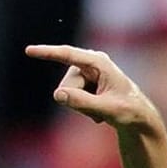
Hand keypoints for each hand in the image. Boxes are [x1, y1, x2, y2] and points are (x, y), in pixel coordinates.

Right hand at [25, 44, 159, 129]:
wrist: (138, 117)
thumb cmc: (129, 111)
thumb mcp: (107, 109)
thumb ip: (83, 102)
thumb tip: (58, 94)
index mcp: (99, 63)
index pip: (68, 55)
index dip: (48, 53)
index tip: (29, 50)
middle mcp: (90, 63)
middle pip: (66, 85)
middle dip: (78, 101)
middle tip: (101, 109)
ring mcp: (85, 72)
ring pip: (66, 92)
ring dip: (81, 106)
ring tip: (101, 108)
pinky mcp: (82, 81)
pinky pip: (69, 97)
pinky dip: (83, 107)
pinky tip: (99, 108)